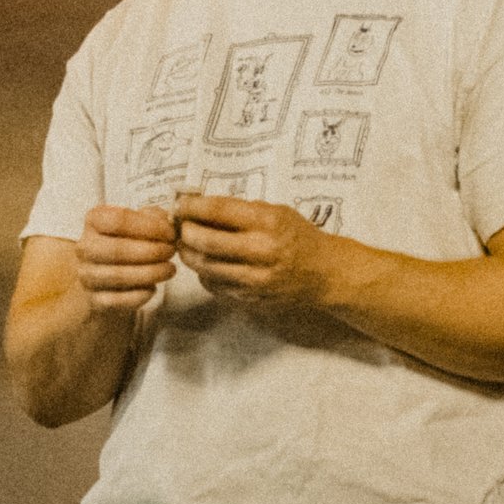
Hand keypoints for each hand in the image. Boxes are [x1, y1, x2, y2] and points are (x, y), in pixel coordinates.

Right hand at [74, 206, 177, 312]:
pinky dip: (140, 294)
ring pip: (118, 276)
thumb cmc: (130, 241)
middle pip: (117, 249)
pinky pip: (119, 300)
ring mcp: (87, 275)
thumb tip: (167, 224)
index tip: (170, 233)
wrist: (110, 276)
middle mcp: (85, 247)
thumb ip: (154, 218)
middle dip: (152, 251)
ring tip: (169, 269)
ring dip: (151, 273)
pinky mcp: (94, 299)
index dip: (150, 227)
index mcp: (94, 220)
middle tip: (171, 251)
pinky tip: (152, 287)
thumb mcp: (141, 222)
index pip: (118, 220)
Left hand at [175, 192, 340, 305]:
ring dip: (188, 254)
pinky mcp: (250, 298)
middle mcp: (261, 251)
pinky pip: (214, 285)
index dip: (192, 206)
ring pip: (204, 266)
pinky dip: (204, 273)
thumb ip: (241, 210)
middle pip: (204, 241)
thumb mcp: (277, 212)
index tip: (179, 205)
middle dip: (184, 232)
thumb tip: (200, 206)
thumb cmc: (298, 236)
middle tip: (179, 227)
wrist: (324, 274)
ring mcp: (254, 278)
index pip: (218, 211)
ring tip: (187, 245)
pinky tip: (207, 263)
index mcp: (268, 222)